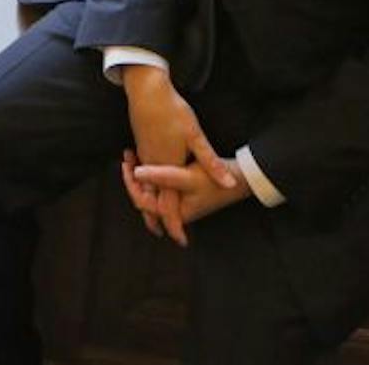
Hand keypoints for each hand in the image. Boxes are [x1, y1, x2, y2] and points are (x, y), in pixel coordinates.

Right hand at [119, 65, 237, 240]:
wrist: (147, 91)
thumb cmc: (172, 112)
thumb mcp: (196, 136)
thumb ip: (211, 163)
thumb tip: (228, 183)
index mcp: (166, 167)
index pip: (168, 206)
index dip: (174, 225)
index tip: (181, 240)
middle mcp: (151, 165)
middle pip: (150, 200)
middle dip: (155, 218)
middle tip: (161, 232)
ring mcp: (143, 155)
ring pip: (144, 187)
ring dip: (149, 201)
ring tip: (156, 211)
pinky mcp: (140, 145)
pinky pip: (141, 173)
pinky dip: (144, 184)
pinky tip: (150, 181)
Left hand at [128, 159, 251, 244]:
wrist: (241, 179)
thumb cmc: (215, 182)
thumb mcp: (187, 177)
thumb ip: (162, 176)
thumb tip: (137, 172)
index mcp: (174, 212)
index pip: (143, 203)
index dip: (131, 185)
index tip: (127, 167)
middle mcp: (175, 210)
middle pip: (145, 198)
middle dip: (134, 179)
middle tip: (127, 158)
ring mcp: (179, 201)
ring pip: (153, 190)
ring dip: (142, 175)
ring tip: (134, 154)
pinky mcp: (183, 192)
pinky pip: (161, 185)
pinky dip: (153, 174)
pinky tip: (149, 157)